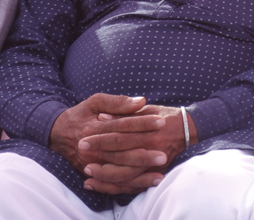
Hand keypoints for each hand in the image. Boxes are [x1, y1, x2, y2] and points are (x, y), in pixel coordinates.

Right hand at [48, 94, 162, 176]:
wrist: (56, 134)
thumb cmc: (80, 115)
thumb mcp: (95, 101)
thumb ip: (118, 102)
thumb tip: (141, 101)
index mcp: (94, 128)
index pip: (123, 126)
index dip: (142, 124)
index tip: (161, 122)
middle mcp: (91, 149)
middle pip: (121, 153)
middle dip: (143, 155)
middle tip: (164, 154)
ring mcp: (90, 163)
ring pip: (117, 171)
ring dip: (139, 174)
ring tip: (159, 172)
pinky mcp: (91, 172)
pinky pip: (111, 183)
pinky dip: (129, 184)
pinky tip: (146, 182)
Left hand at [79, 104, 198, 193]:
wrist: (190, 128)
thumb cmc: (166, 116)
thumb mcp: (147, 110)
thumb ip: (125, 114)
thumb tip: (103, 117)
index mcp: (150, 129)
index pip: (120, 135)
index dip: (101, 139)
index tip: (84, 141)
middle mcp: (153, 147)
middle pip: (121, 155)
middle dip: (100, 157)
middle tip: (82, 159)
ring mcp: (156, 162)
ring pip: (127, 174)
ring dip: (105, 175)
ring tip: (88, 174)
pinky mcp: (157, 172)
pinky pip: (134, 184)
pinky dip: (115, 187)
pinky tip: (99, 185)